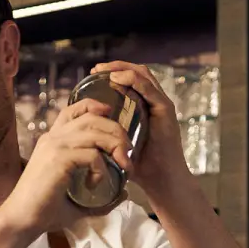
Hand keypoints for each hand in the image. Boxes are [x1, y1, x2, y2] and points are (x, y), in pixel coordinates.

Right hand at [0, 97, 133, 235]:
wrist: (21, 220)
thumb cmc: (43, 211)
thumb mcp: (75, 197)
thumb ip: (99, 195)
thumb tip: (124, 193)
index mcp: (52, 140)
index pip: (73, 110)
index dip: (94, 106)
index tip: (111, 118)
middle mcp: (52, 138)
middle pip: (92, 118)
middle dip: (116, 131)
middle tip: (127, 153)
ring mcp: (54, 146)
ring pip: (96, 132)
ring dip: (116, 147)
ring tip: (123, 166)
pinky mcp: (58, 159)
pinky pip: (92, 155)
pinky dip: (102, 169)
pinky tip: (95, 184)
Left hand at [88, 61, 193, 197]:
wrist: (161, 181)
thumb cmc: (139, 166)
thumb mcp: (118, 143)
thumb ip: (107, 132)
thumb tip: (82, 127)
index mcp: (145, 107)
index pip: (132, 80)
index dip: (113, 72)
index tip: (93, 73)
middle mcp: (155, 102)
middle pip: (137, 73)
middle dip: (115, 67)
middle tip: (95, 69)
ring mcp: (161, 105)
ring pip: (143, 76)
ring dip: (122, 69)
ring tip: (103, 70)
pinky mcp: (165, 111)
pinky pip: (149, 90)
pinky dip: (133, 81)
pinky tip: (117, 79)